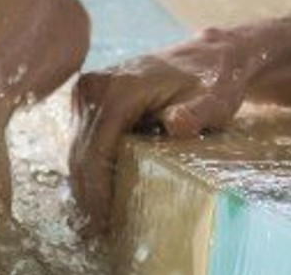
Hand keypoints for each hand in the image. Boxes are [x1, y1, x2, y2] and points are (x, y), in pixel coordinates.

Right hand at [67, 33, 252, 237]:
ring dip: (84, 185)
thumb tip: (177, 125)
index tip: (103, 224)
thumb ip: (196, 114)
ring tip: (95, 222)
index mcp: (119, 90)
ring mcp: (89, 89)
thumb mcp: (213, 101)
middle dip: (87, 195)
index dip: (96, 192)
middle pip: (81, 153)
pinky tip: (97, 194)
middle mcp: (96, 86)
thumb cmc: (212, 83)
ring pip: (77, 148)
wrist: (206, 57)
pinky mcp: (90, 96)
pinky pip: (82, 139)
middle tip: (95, 233)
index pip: (95, 150)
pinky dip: (89, 168)